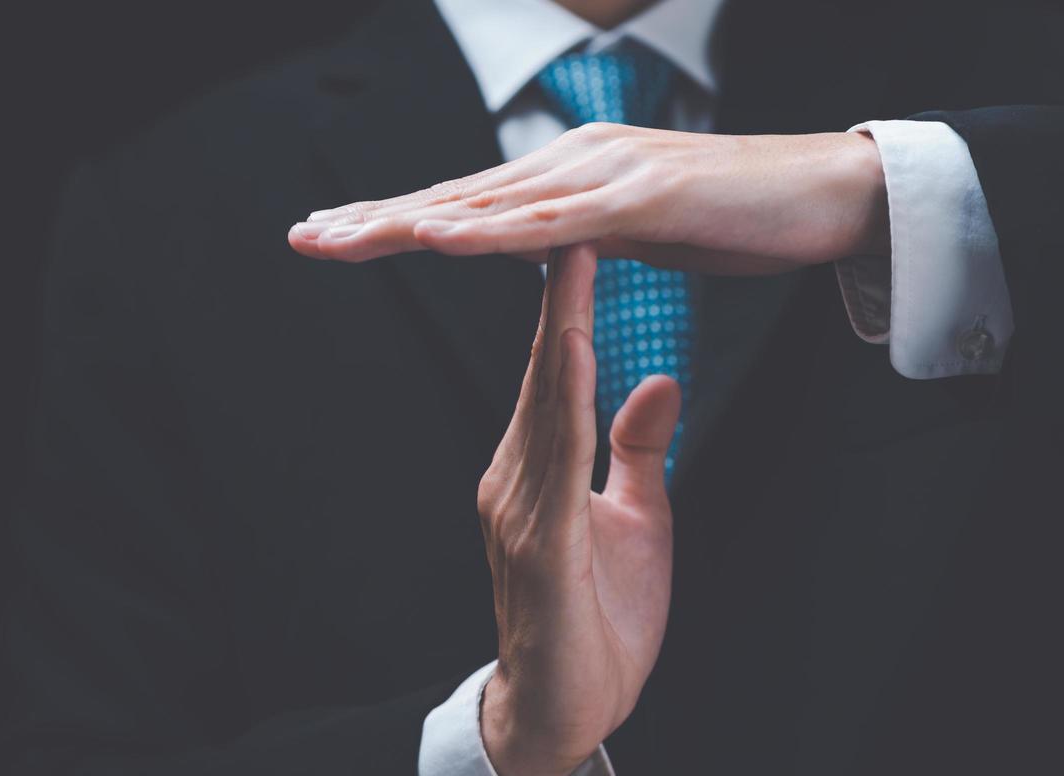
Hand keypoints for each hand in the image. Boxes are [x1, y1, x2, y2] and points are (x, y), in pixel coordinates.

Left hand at [288, 125, 887, 274]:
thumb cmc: (737, 217)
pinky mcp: (641, 199)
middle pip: (456, 199)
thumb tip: (534, 251)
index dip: (395, 221)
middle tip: (303, 236)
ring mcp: (604, 177)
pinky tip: (436, 239)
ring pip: (486, 206)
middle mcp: (572, 167)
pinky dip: (489, 232)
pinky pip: (551, 224)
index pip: (465, 205)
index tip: (335, 237)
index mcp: (568, 180)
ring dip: (408, 224)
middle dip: (375, 220)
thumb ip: (580, 238)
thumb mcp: (638, 232)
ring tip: (341, 238)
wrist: (829, 195)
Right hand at [476, 245, 680, 775]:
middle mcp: (513, 482)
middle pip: (536, 375)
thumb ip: (636, 453)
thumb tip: (656, 379)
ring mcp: (517, 514)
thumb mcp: (636, 523)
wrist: (565, 715)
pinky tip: (569, 355)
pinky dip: (559, 403)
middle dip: (555, 294)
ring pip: (537, 406)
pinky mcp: (536, 551)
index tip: (585, 236)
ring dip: (554, 329)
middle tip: (569, 210)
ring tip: (570, 259)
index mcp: (533, 473)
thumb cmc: (596, 623)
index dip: (567, 305)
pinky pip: (551, 464)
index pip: (550, 375)